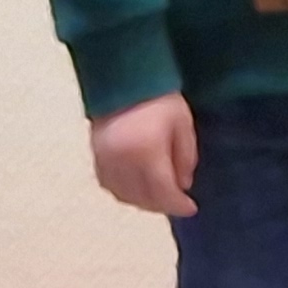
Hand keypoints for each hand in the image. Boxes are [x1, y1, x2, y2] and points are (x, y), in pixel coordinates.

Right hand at [88, 93, 198, 218]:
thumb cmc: (160, 98)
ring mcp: (104, 162)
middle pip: (142, 198)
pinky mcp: (95, 157)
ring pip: (124, 196)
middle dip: (162, 204)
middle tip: (177, 201)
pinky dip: (125, 192)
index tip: (192, 208)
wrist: (122, 78)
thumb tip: (183, 185)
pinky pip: (109, 186)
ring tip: (160, 196)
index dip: (178, 204)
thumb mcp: (183, 124)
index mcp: (145, 153)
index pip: (163, 191)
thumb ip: (185, 156)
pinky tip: (138, 188)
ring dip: (143, 201)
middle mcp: (122, 163)